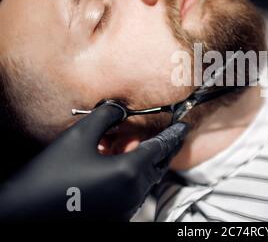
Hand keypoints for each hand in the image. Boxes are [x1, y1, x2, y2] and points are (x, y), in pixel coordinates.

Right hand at [0, 103, 188, 220]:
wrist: (26, 213)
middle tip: (171, 137)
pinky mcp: (114, 217)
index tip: (184, 126)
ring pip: (147, 181)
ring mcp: (125, 209)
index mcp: (130, 172)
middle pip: (158, 166)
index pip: (161, 148)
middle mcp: (133, 193)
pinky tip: (122, 167)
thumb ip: (106, 116)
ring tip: (143, 148)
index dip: (173, 135)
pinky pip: (134, 193)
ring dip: (148, 163)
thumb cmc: (51, 174)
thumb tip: (120, 107)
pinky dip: (135, 177)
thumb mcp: (79, 136)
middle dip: (165, 149)